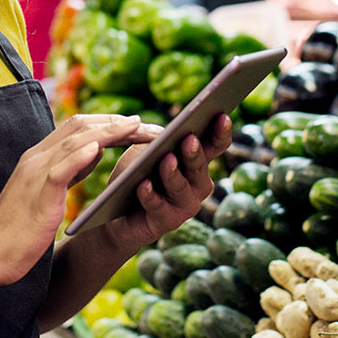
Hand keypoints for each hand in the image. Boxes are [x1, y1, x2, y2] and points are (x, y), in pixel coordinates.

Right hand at [0, 114, 161, 286]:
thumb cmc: (18, 231)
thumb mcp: (47, 194)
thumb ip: (68, 169)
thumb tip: (96, 150)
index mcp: (39, 158)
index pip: (77, 127)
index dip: (109, 121)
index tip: (137, 123)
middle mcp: (36, 158)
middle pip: (80, 125)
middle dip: (118, 122)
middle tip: (151, 126)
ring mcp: (35, 173)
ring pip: (75, 140)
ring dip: (110, 132)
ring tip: (138, 128)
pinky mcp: (37, 194)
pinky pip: (61, 169)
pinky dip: (81, 155)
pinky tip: (102, 148)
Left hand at [100, 112, 231, 252]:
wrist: (116, 213)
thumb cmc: (135, 175)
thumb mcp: (145, 150)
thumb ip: (158, 140)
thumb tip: (165, 133)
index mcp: (196, 162)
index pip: (215, 145)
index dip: (220, 132)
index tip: (222, 115)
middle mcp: (197, 185)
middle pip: (199, 166)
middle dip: (194, 153)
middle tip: (189, 138)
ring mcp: (184, 205)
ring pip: (181, 188)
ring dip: (173, 173)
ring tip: (166, 159)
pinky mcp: (165, 222)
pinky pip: (159, 207)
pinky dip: (150, 195)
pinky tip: (143, 184)